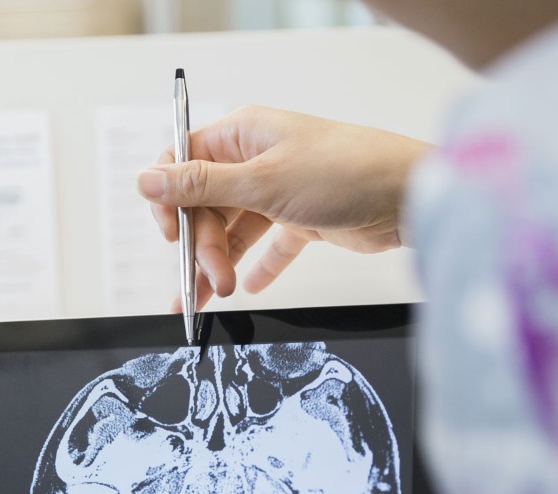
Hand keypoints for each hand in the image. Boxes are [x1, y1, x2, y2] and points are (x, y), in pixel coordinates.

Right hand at [137, 106, 430, 307]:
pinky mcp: (302, 218)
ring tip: (224, 294)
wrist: (412, 196)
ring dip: (223, 263)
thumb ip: (199, 186)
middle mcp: (256, 159)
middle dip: (204, 247)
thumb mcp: (262, 182)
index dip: (169, 201)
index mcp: (242, 135)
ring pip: (233, 230)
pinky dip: (258, 266)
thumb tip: (145, 180)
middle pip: (206, 206)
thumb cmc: (345, 172)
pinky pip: (267, 245)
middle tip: (212, 281)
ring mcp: (279, 189)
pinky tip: (251, 287)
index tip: (172, 237)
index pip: (182, 163)